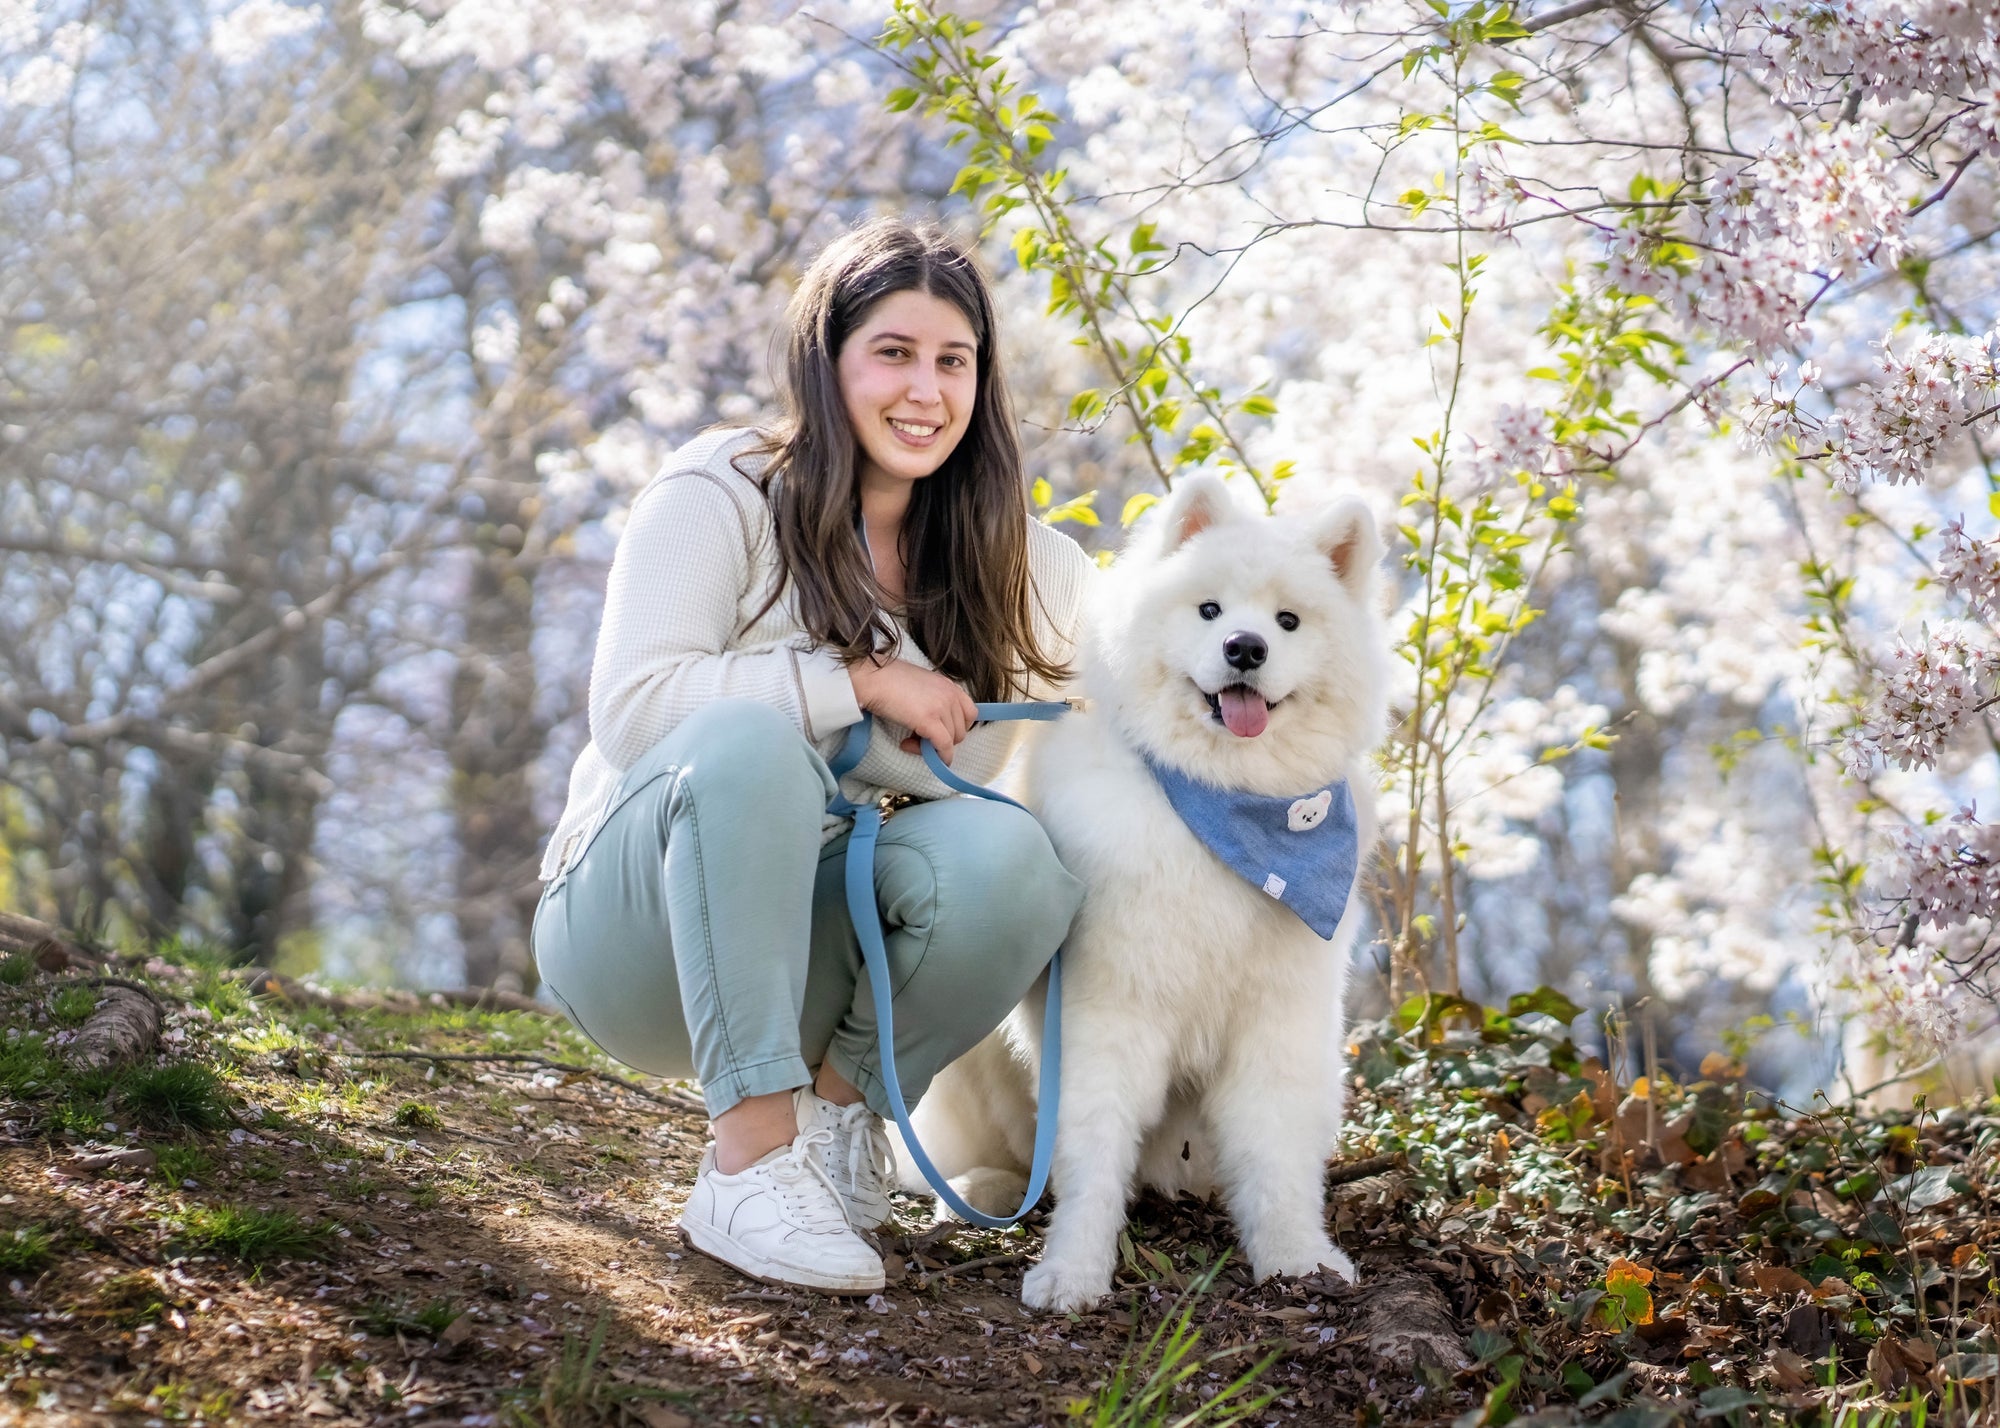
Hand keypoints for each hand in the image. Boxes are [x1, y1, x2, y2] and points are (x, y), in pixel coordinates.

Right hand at [847, 657, 978, 763]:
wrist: (872, 678)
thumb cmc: (888, 680)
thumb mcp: (921, 684)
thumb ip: (933, 699)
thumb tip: (933, 723)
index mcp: (949, 685)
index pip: (970, 713)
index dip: (958, 727)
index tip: (942, 732)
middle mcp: (950, 695)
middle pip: (960, 730)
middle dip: (943, 739)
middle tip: (919, 738)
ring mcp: (942, 707)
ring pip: (951, 741)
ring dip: (932, 747)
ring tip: (909, 740)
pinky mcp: (930, 721)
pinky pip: (943, 747)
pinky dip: (939, 757)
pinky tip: (921, 753)